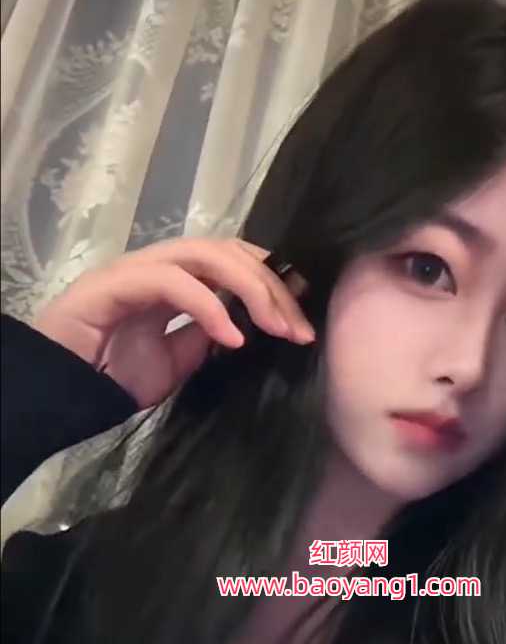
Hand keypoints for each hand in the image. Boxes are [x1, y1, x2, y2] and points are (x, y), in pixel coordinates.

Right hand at [31, 238, 314, 407]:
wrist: (63, 391)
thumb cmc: (113, 376)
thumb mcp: (178, 362)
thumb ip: (207, 338)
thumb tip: (247, 328)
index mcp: (178, 279)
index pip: (236, 261)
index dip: (274, 283)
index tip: (304, 320)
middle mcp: (162, 264)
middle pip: (231, 252)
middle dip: (274, 288)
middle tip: (301, 331)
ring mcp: (139, 269)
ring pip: (207, 255)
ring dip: (252, 290)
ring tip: (277, 330)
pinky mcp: (117, 283)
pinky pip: (173, 282)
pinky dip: (210, 307)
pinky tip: (233, 338)